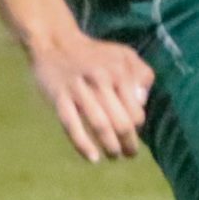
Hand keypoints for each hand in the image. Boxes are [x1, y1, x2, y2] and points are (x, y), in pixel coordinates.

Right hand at [28, 28, 154, 163]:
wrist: (55, 41)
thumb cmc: (96, 53)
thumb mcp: (125, 55)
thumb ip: (142, 75)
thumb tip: (142, 103)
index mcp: (120, 72)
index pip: (136, 111)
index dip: (137, 127)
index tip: (135, 132)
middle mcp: (101, 81)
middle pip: (121, 122)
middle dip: (128, 143)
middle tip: (130, 154)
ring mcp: (79, 90)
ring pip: (99, 126)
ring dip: (110, 147)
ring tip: (115, 156)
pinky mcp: (59, 98)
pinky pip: (71, 126)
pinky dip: (83, 145)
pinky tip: (93, 158)